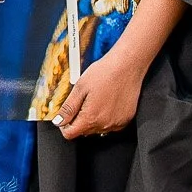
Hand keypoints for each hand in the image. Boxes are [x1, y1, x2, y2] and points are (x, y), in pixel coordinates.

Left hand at [54, 0, 186, 139]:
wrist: (133, 59)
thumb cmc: (106, 68)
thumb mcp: (81, 85)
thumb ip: (69, 105)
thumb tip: (58, 121)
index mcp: (92, 116)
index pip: (71, 133)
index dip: (64, 123)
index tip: (62, 114)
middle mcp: (106, 124)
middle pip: (84, 131)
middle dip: (78, 119)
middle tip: (77, 100)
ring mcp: (119, 122)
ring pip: (98, 127)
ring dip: (92, 115)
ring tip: (93, 95)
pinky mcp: (128, 117)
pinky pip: (111, 121)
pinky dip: (106, 112)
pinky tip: (106, 96)